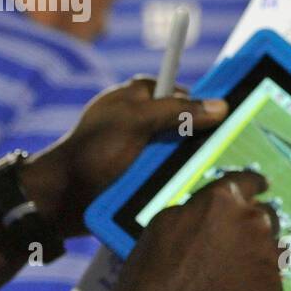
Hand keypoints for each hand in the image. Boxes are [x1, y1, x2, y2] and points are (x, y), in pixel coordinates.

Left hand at [23, 77, 228, 234]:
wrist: (60, 199)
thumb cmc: (92, 153)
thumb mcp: (136, 122)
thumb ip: (176, 110)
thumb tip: (220, 105)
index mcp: (136, 95)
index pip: (182, 90)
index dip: (203, 103)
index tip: (230, 119)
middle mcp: (139, 118)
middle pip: (184, 123)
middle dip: (201, 137)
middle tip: (226, 153)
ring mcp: (139, 148)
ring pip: (179, 151)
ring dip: (190, 163)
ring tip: (212, 175)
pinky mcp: (137, 174)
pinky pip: (167, 173)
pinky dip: (177, 180)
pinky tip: (192, 191)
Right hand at [118, 169, 283, 290]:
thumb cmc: (152, 270)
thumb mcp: (167, 222)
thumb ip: (200, 209)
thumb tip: (215, 212)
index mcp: (223, 200)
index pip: (249, 181)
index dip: (256, 185)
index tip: (263, 186)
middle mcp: (252, 222)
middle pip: (265, 215)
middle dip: (254, 225)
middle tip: (233, 245)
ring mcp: (266, 257)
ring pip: (270, 249)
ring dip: (256, 255)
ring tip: (226, 277)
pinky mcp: (273, 290)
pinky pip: (268, 281)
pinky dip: (253, 286)